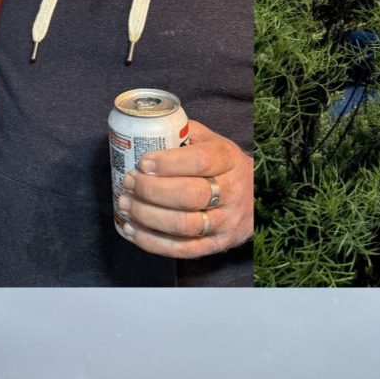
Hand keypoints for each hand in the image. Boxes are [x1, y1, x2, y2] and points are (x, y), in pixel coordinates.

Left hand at [117, 120, 253, 258]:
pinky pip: (182, 249)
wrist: (253, 198)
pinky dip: (153, 242)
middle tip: (129, 183)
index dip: (168, 163)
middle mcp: (232, 192)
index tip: (142, 162)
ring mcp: (226, 222)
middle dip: (152, 190)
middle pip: (190, 195)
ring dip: (148, 216)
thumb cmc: (221, 166)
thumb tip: (145, 129)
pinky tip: (132, 230)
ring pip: (184, 224)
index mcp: (230, 160)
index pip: (200, 161)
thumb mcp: (212, 142)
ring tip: (126, 204)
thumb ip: (185, 134)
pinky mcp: (216, 245)